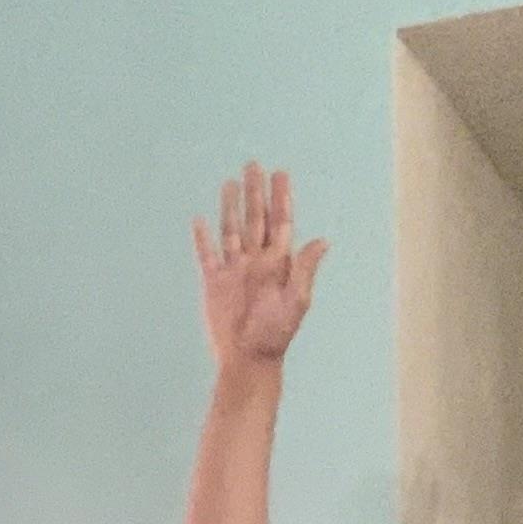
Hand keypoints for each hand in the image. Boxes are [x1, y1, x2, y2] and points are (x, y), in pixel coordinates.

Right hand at [193, 162, 327, 369]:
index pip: (280, 222)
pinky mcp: (214, 282)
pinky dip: (203, 238)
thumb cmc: (275, 333)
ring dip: (231, 207)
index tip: (280, 174)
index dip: (281, 198)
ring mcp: (234, 270)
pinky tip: (200, 220)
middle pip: (255, 219)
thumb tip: (322, 241)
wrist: (247, 357)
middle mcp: (256, 261)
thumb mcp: (296, 301)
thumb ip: (304, 269)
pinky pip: (207, 254)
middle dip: (255, 193)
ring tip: (230, 183)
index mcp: (278, 263)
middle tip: (253, 166)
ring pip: (231, 230)